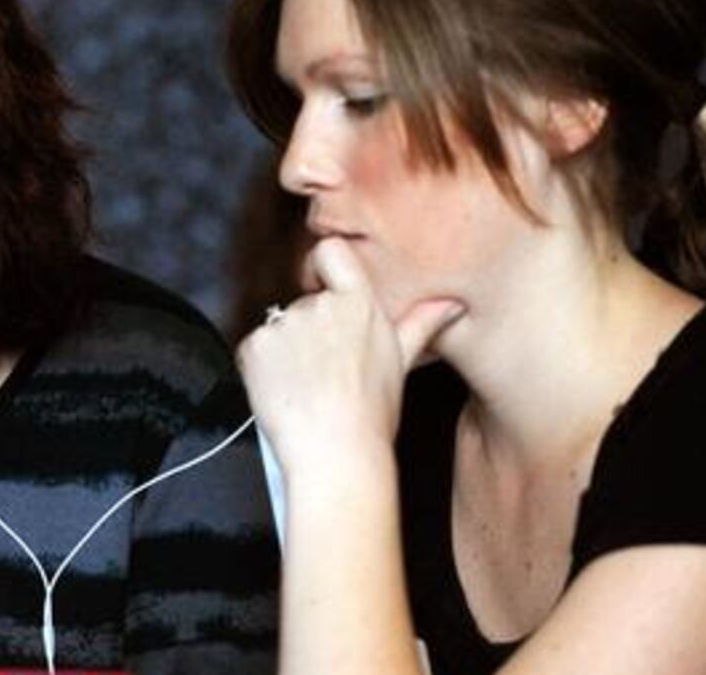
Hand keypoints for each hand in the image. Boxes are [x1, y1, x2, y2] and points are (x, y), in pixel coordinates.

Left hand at [236, 238, 462, 476]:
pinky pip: (254, 349)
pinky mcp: (255, 345)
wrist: (336, 454)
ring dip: (285, 352)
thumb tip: (451, 305)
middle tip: (324, 372)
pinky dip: (262, 368)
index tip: (325, 291)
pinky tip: (284, 392)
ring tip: (306, 387)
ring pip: (279, 328)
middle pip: (305, 303)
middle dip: (310, 332)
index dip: (324, 268)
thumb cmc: (371, 415)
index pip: (331, 252)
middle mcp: (320, 306)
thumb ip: (422, 323)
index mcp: (359, 304)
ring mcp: (285, 324)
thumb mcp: (401, 364)